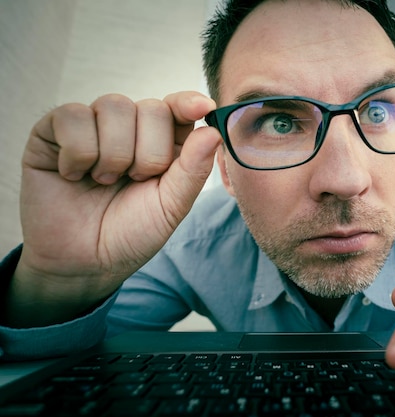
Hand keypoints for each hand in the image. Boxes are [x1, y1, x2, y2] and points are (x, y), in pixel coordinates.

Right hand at [7, 92, 220, 326]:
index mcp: (164, 143)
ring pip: (114, 106)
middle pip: (151, 107)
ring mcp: (92, 126)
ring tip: (104, 181)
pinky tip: (74, 175)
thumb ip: (193, 170)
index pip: (179, 107)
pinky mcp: (53, 131)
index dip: (188, 103)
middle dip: (148, 153)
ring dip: (114, 154)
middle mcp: (130, 128)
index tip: (203, 107)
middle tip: (134, 181)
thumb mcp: (171, 207)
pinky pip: (73, 116)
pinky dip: (78, 153)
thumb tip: (213, 131)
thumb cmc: (130, 234)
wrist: (82, 263)